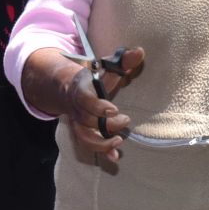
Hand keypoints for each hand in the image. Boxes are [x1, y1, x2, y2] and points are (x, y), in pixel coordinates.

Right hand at [20, 45, 145, 160]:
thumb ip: (123, 61)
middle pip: (87, 121)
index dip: (97, 106)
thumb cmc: (93, 77)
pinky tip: (115, 158)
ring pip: (84, 138)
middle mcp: (77, 109)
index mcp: (81, 90)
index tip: (113, 109)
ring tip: (119, 142)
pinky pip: (89, 146)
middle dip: (107, 124)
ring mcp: (78, 123)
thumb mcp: (105, 67)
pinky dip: (102, 153)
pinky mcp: (83, 133)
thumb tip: (140, 52)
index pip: (85, 99)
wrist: (68, 88)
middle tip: (126, 120)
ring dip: (101, 143)